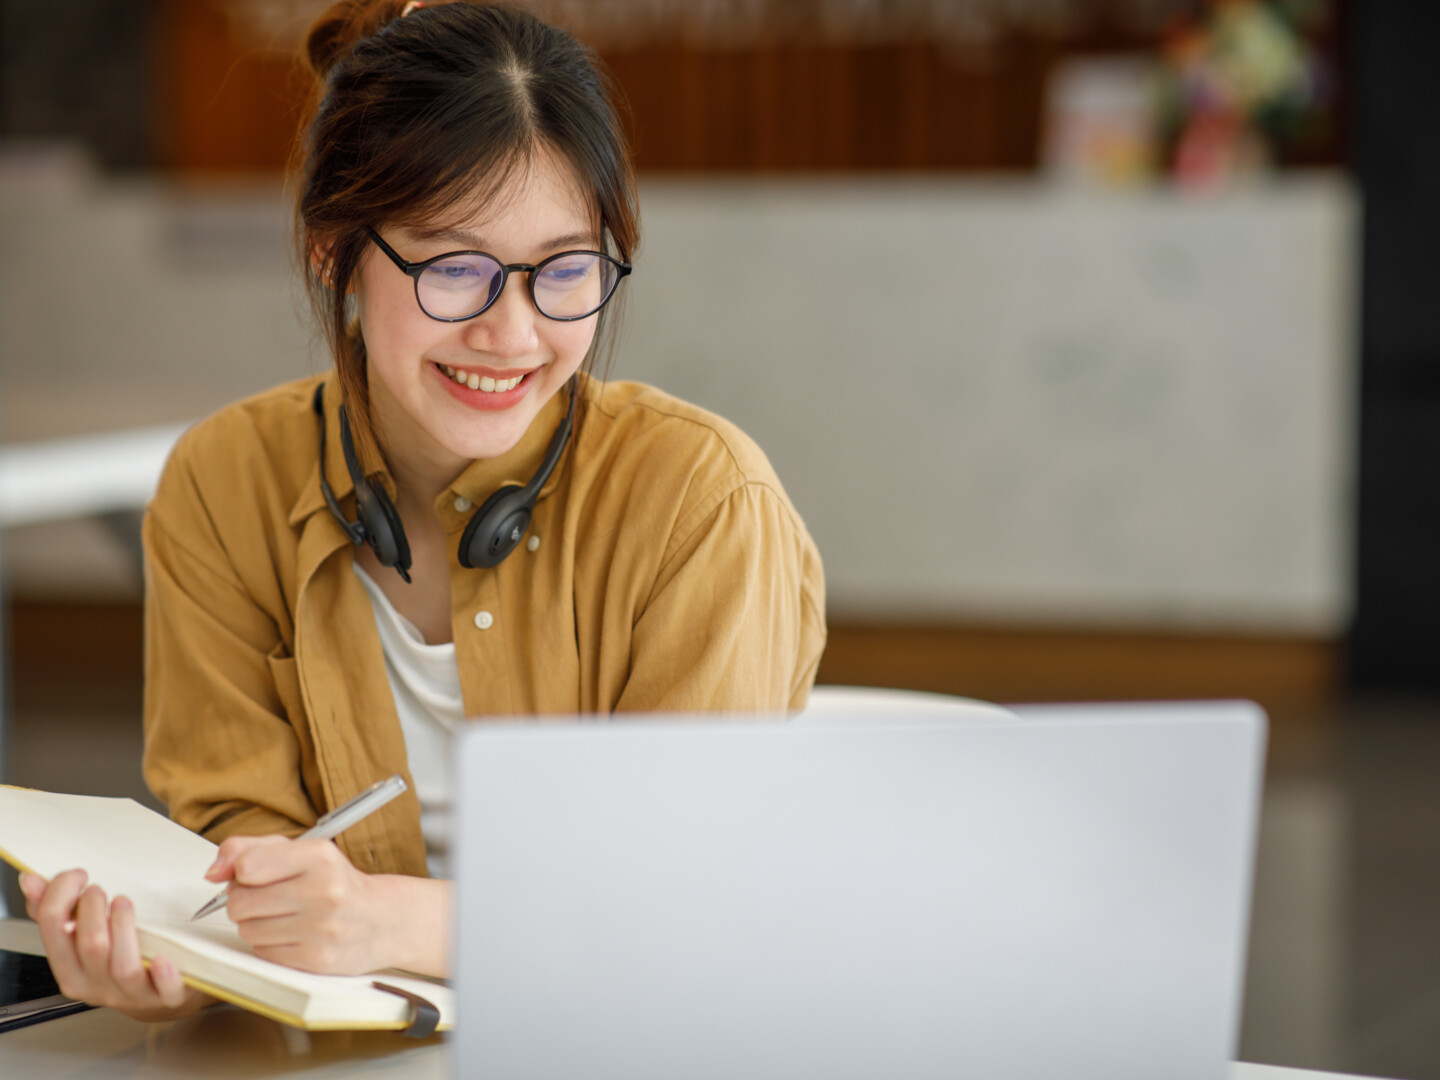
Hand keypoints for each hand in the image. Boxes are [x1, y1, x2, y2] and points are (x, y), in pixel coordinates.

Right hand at [18, 870, 213, 1021]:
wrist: (157, 998)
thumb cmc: (118, 964)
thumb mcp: (82, 941)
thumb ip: (56, 912)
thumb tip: (31, 880)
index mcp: (69, 969)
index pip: (52, 929)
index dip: (59, 895)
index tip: (76, 875)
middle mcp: (96, 985)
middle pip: (90, 946)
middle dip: (93, 910)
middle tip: (99, 890)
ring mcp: (131, 993)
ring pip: (122, 966)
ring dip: (124, 927)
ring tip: (123, 902)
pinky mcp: (165, 997)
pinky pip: (163, 989)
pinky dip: (163, 974)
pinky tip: (163, 959)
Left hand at [206, 835, 386, 974]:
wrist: (380, 920)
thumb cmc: (334, 883)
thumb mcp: (299, 851)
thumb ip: (249, 849)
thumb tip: (213, 871)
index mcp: (319, 856)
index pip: (248, 866)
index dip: (240, 872)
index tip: (250, 873)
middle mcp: (324, 890)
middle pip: (240, 902)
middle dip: (244, 900)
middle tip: (267, 897)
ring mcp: (321, 928)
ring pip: (247, 929)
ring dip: (256, 924)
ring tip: (283, 916)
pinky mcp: (316, 959)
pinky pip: (262, 952)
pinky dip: (269, 944)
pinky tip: (292, 934)